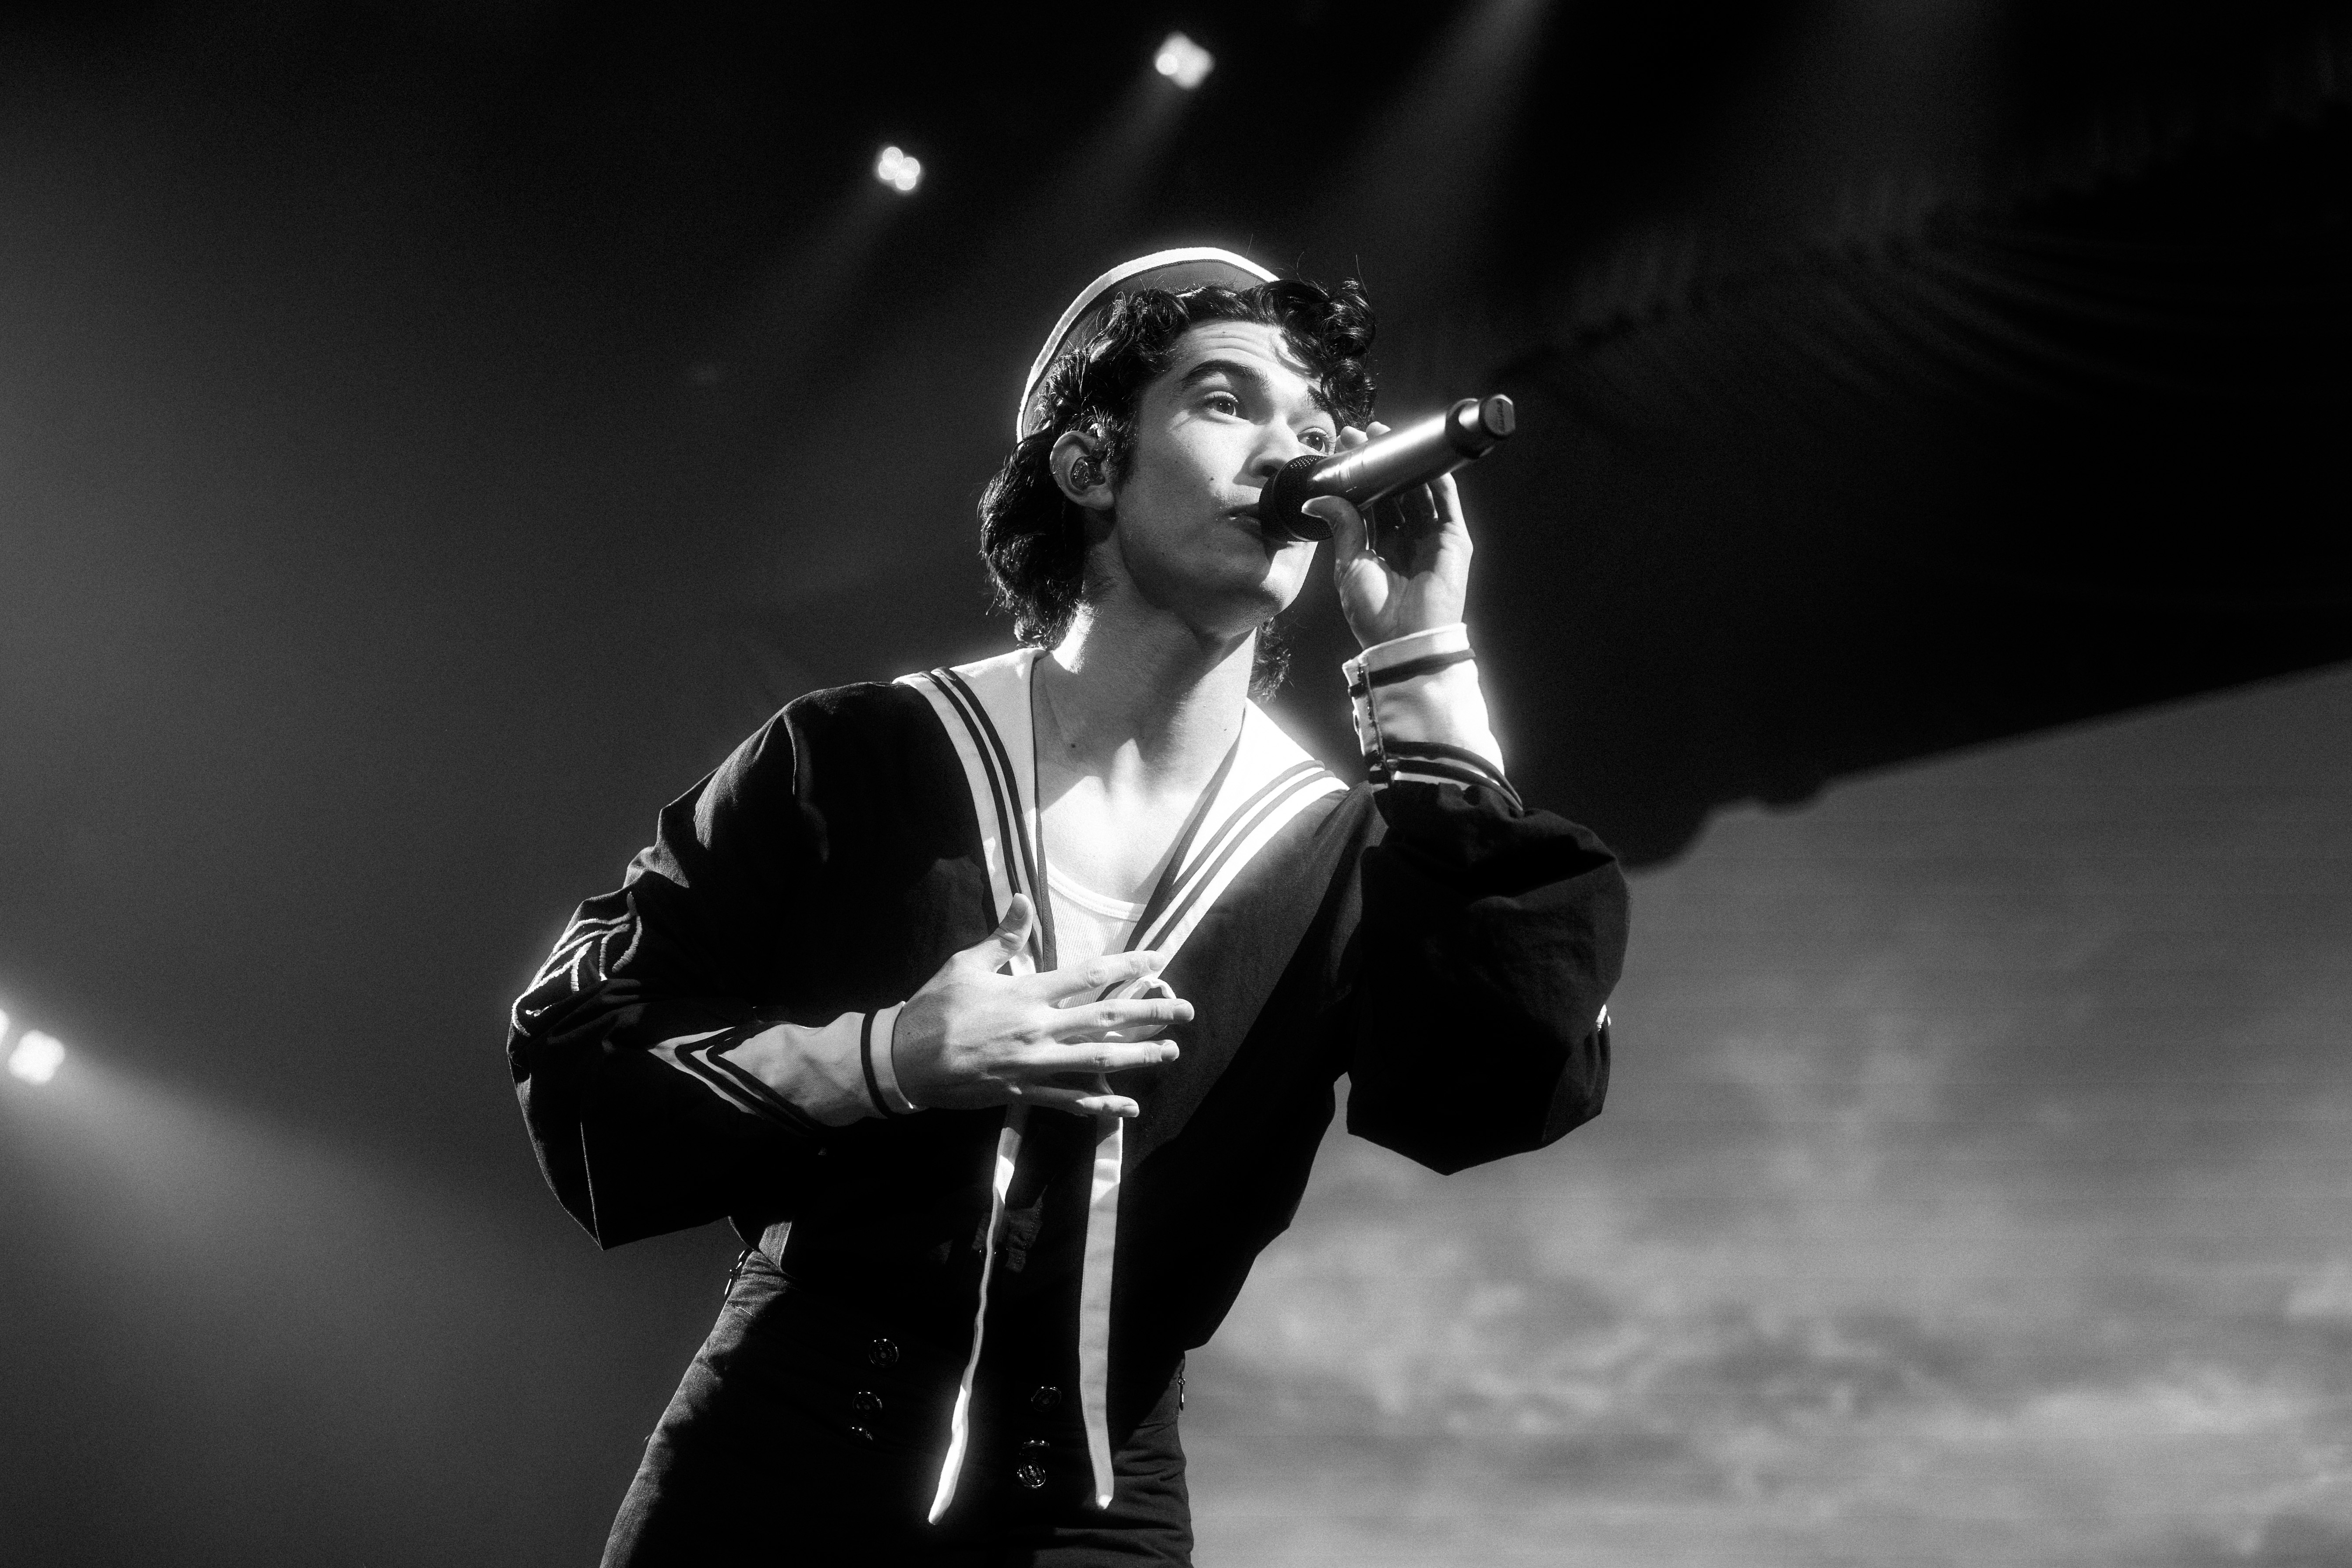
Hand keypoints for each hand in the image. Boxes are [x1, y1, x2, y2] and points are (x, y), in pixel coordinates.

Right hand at [891, 894, 1189, 1117]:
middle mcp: (1038, 1029)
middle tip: (1186, 1011)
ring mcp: (1033, 1065)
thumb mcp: (966, 963)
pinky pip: (1069, 1101)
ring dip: (1138, 1057)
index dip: (1128, 968)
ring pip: (1097, 1061)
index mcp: (1027, 993)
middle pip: (1106, 1020)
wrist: (903, 1060)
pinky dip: (1100, 1105)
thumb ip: (1003, 936)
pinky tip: (1128, 1108)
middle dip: (1151, 1014)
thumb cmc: (933, 1007)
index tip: (1158, 961)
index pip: (1089, 976)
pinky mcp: (1022, 1092)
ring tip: (1170, 1053)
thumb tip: (1024, 899)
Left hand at [1304, 421, 1472, 649]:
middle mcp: (1407, 539)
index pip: (1371, 502)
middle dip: (1380, 463)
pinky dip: (1435, 475)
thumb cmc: (1375, 614)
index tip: (1343, 450)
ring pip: (1419, 490)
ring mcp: (1432, 537)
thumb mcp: (1349, 564)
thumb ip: (1342, 526)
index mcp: (1381, 547)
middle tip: (1361, 435)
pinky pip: (1446, 500)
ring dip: (1405, 463)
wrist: (1403, 640)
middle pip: (1395, 491)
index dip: (1360, 477)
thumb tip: (1317, 498)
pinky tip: (1419, 454)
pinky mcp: (1454, 539)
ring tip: (1384, 437)